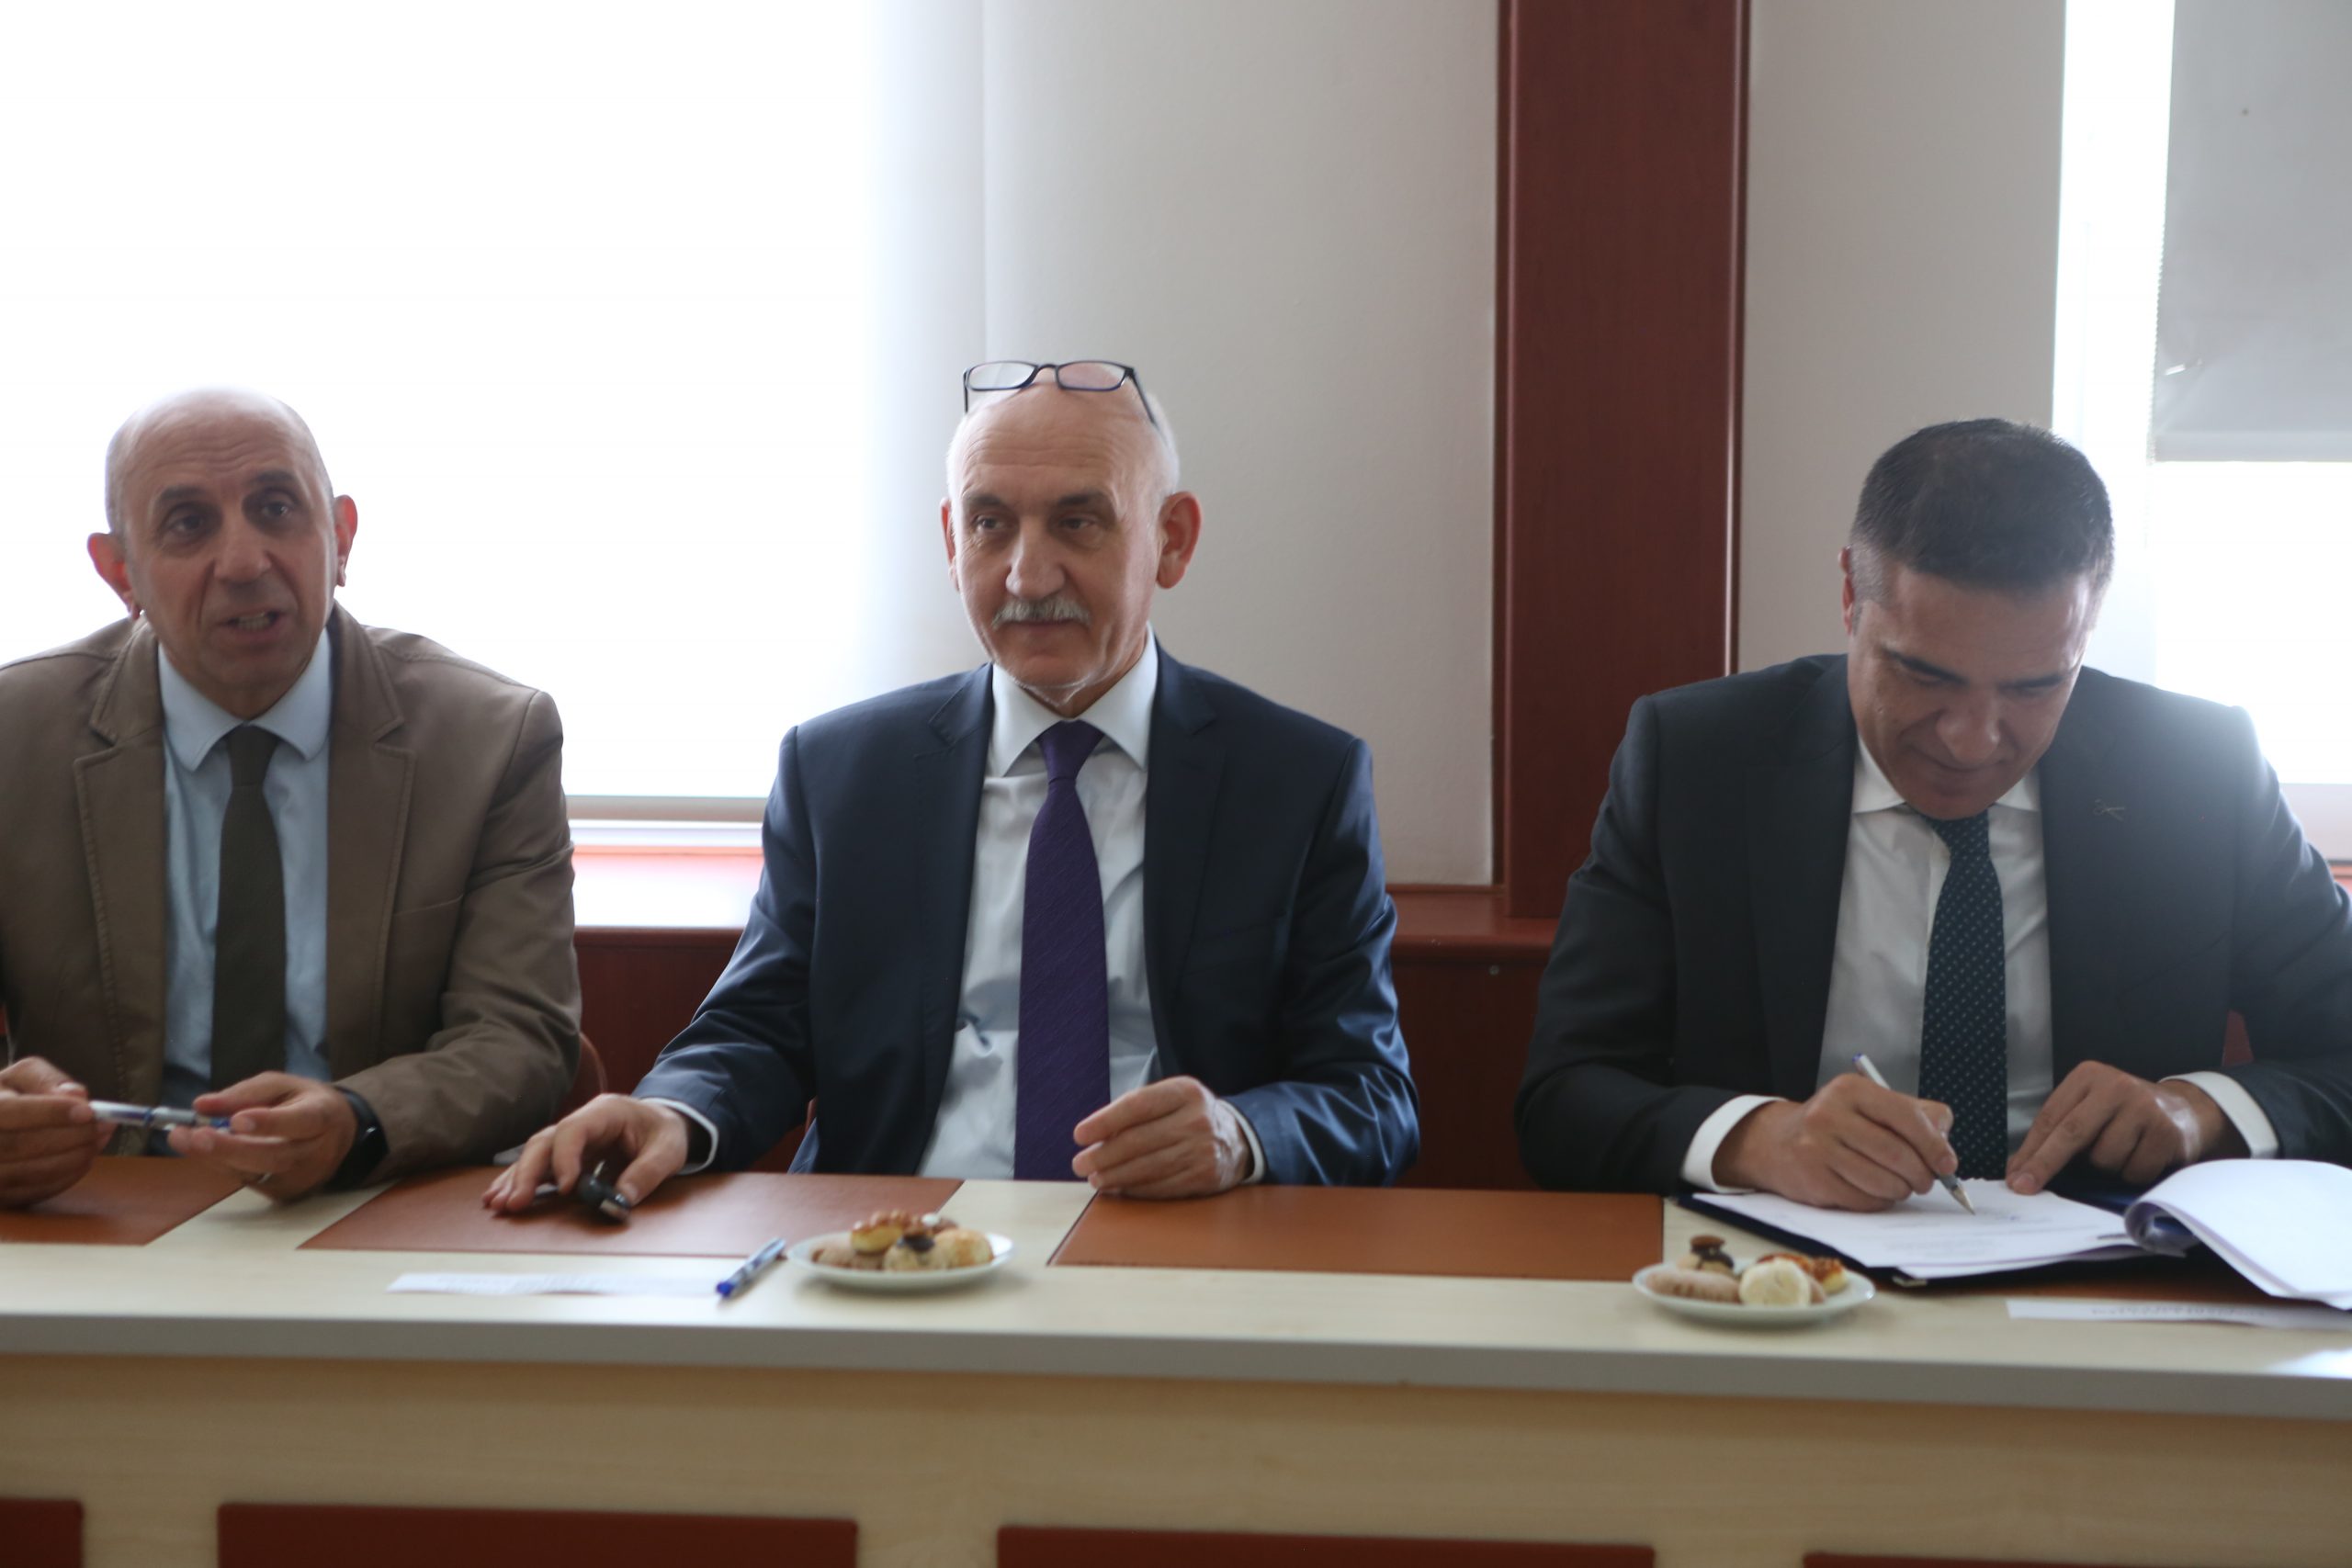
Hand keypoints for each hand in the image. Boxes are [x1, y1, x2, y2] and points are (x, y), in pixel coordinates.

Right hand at [0, 1057, 108, 1208]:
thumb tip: (76, 1095)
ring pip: (28, 1173)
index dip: (50, 1112)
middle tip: (105, 1126)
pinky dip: (65, 1177)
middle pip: (20, 1145)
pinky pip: (33, 1193)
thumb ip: (46, 1080)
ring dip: (73, 1158)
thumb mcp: (22, 1077)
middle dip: (71, 1136)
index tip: (88, 1111)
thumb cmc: (9, 1097)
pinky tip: (83, 1160)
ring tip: (98, 1141)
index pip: (9, 1111)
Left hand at [167, 1073, 357, 1202]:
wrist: (339, 1135)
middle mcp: (315, 1152)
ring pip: (255, 1172)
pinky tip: (203, 1149)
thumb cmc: (305, 1104)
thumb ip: (245, 1092)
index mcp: (322, 1116)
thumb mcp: (283, 1085)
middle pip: (273, 1155)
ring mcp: (300, 1178)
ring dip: (216, 1157)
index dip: (269, 1123)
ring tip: (183, 1139)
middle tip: (195, 1136)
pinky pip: (247, 1180)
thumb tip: (201, 1105)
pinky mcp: (284, 1193)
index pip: (300, 1122)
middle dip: (230, 1148)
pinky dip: (221, 1164)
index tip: (236, 1120)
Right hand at [483, 1094, 689, 1213]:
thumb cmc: (665, 1133)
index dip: (565, 1157)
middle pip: (546, 1141)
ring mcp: (572, 1138)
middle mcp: (582, 1121)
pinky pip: (540, 1166)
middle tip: (515, 1202)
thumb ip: (648, 1173)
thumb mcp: (669, 1151)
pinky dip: (522, 1181)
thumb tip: (623, 1199)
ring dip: (517, 1179)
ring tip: (499, 1204)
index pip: (575, 1130)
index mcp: (607, 1112)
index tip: (565, 1188)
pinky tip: (501, 1197)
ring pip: (536, 1154)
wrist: (663, 1123)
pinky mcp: (567, 1155)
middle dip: (528, 1172)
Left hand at [1071, 1076, 1251, 1198]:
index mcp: (1185, 1091)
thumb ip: (1136, 1110)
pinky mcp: (1205, 1177)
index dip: (1104, 1121)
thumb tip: (1094, 1135)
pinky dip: (1136, 1189)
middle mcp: (1197, 1119)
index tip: (1079, 1134)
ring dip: (1115, 1176)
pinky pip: (1162, 1186)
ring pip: (1148, 1166)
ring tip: (1095, 1179)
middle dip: (1103, 1154)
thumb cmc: (1189, 1117)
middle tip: (1080, 1163)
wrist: (1238, 1139)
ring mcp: (1203, 1150)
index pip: (1137, 1105)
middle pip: (1139, 1140)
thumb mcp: (1171, 1099)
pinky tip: (1119, 1188)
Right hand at [1714, 1075, 1958, 1210]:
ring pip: (1884, 1181)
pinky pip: (1865, 1200)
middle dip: (1922, 1174)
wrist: (1778, 1143)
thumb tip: (1944, 1146)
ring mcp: (1818, 1149)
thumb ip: (1916, 1116)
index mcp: (1851, 1090)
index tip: (1947, 1164)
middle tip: (1925, 1180)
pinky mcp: (1814, 1180)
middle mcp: (1830, 1115)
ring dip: (1901, 1189)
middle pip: (1898, 1154)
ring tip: (1898, 1184)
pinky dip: (1880, 1200)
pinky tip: (1874, 1190)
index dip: (1934, 1145)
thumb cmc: (1837, 1124)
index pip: (1907, 1118)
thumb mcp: (1872, 1105)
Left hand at [2008, 1062, 2241, 1193]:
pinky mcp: (2166, 1132)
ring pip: (2104, 1158)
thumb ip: (2058, 1132)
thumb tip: (2021, 1169)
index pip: (2051, 1118)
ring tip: (2121, 1151)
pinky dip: (2132, 1174)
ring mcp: (2144, 1108)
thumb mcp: (2090, 1110)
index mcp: (2088, 1077)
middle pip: (2071, 1133)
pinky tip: (2142, 1156)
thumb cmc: (2125, 1114)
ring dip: (2106, 1168)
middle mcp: (2116, 1086)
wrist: (2185, 1111)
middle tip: (2026, 1187)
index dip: (2030, 1151)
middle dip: (2045, 1164)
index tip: (2015, 1177)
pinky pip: (2134, 1171)